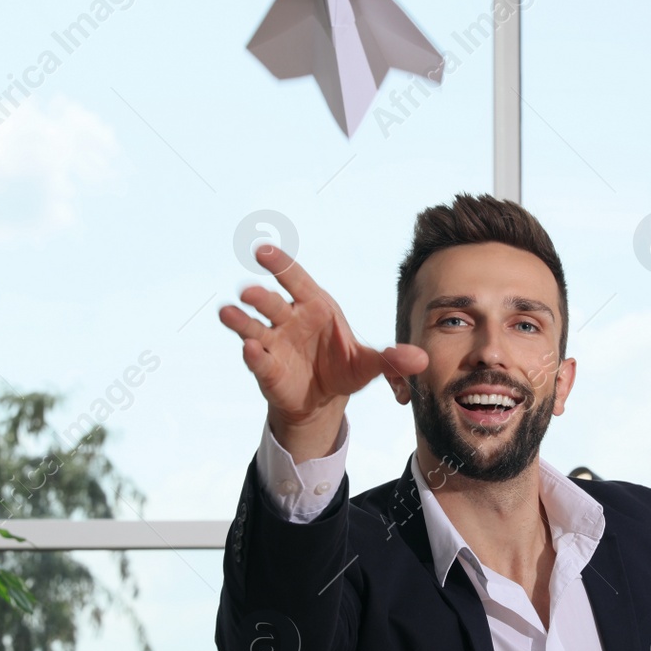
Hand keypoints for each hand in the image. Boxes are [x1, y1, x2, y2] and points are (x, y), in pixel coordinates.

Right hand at [218, 245, 426, 459]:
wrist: (323, 399)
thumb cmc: (343, 368)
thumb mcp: (369, 365)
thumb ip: (391, 360)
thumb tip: (422, 359)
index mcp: (315, 306)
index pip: (294, 279)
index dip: (279, 264)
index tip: (262, 251)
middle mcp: (289, 319)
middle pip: (271, 302)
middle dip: (260, 296)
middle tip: (250, 291)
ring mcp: (274, 342)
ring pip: (252, 326)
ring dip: (240, 320)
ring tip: (227, 313)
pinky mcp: (266, 367)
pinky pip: (257, 357)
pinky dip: (252, 354)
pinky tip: (250, 349)